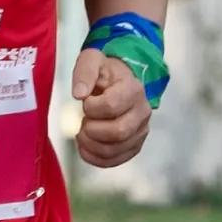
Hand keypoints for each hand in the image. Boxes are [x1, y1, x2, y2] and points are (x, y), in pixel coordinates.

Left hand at [72, 48, 149, 168]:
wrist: (120, 81)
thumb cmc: (104, 73)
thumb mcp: (91, 61)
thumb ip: (84, 73)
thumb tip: (79, 94)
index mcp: (133, 89)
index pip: (112, 106)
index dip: (91, 107)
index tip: (85, 101)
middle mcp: (142, 112)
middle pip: (117, 132)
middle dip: (91, 130)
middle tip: (82, 122)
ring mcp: (140, 131)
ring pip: (115, 149)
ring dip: (90, 145)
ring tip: (81, 133)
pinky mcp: (134, 145)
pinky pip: (115, 160)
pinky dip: (95, 158)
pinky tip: (85, 148)